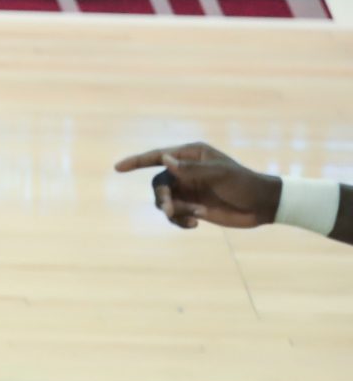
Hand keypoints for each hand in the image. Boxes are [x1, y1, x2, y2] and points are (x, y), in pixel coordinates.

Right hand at [113, 140, 281, 229]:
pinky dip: (180, 220)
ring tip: (189, 218)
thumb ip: (191, 169)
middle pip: (159, 184)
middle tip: (171, 209)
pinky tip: (195, 224)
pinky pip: (175, 214)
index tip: (118, 168)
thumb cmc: (244, 183)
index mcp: (191, 157)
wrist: (263, 205)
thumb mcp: (219, 174)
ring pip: (165, 201)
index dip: (137, 161)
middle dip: (163, 197)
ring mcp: (188, 190)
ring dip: (173, 211)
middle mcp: (186, 172)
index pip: (158, 156)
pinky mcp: (193, 206)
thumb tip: (165, 160)